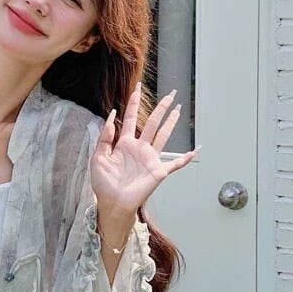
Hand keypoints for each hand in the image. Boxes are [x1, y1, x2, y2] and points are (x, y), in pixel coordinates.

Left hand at [90, 82, 200, 212]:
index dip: (133, 103)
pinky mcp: (158, 171)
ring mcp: (150, 159)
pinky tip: (194, 150)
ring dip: (171, 122)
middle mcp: (139, 148)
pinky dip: (185, 158)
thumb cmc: (104, 184)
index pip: (130, 118)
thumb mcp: (98, 158)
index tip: (137, 88)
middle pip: (152, 122)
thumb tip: (112, 117)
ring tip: (178, 109)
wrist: (112, 204)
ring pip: (163, 136)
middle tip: (170, 94)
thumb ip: (104, 138)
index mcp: (124, 144)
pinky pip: (175, 163)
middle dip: (161, 107)